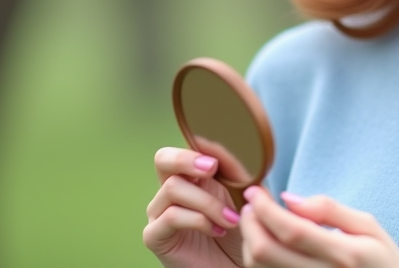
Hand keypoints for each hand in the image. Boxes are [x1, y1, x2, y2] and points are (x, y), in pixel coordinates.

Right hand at [144, 146, 245, 267]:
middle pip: (163, 159)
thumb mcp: (243, 193)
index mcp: (190, 178)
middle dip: (187, 159)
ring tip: (231, 219)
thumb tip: (214, 143)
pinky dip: (199, 220)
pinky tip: (217, 231)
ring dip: (208, 202)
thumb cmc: (241, 231)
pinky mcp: (155, 236)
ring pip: (173, 188)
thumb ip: (232, 167)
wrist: (238, 264)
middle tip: (212, 169)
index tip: (216, 163)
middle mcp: (170, 192)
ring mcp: (159, 214)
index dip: (193, 150)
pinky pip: (171, 216)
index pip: (178, 150)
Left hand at [240, 186, 398, 267]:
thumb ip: (329, 210)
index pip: (292, 231)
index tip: (255, 192)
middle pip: (266, 252)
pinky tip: (265, 244)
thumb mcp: (368, 228)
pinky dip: (257, 259)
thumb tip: (289, 199)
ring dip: (249, 242)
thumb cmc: (382, 262)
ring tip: (258, 223)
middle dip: (250, 223)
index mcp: (344, 255)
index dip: (266, 209)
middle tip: (251, 205)